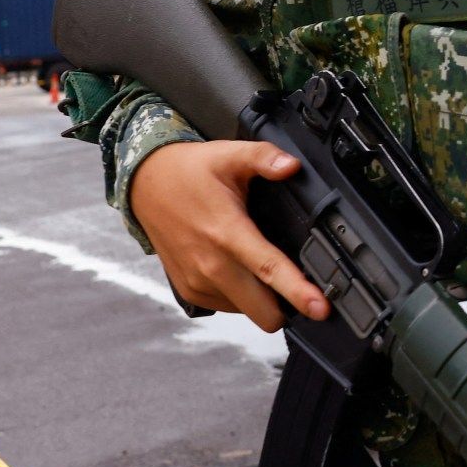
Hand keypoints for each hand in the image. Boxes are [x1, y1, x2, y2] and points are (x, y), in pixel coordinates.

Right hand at [131, 139, 326, 331]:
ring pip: (247, 311)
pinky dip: (243, 296)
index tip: (321, 308)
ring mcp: (198, 282)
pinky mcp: (189, 290)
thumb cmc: (189, 171)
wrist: (145, 185)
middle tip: (307, 290)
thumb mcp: (230, 154)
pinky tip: (245, 270)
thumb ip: (264, 157)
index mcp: (227, 232)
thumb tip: (292, 166)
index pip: (269, 270)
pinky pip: (228, 306)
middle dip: (288, 308)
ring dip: (264, 300)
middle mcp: (211, 264)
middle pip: (261, 311)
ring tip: (270, 272)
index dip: (298, 293)